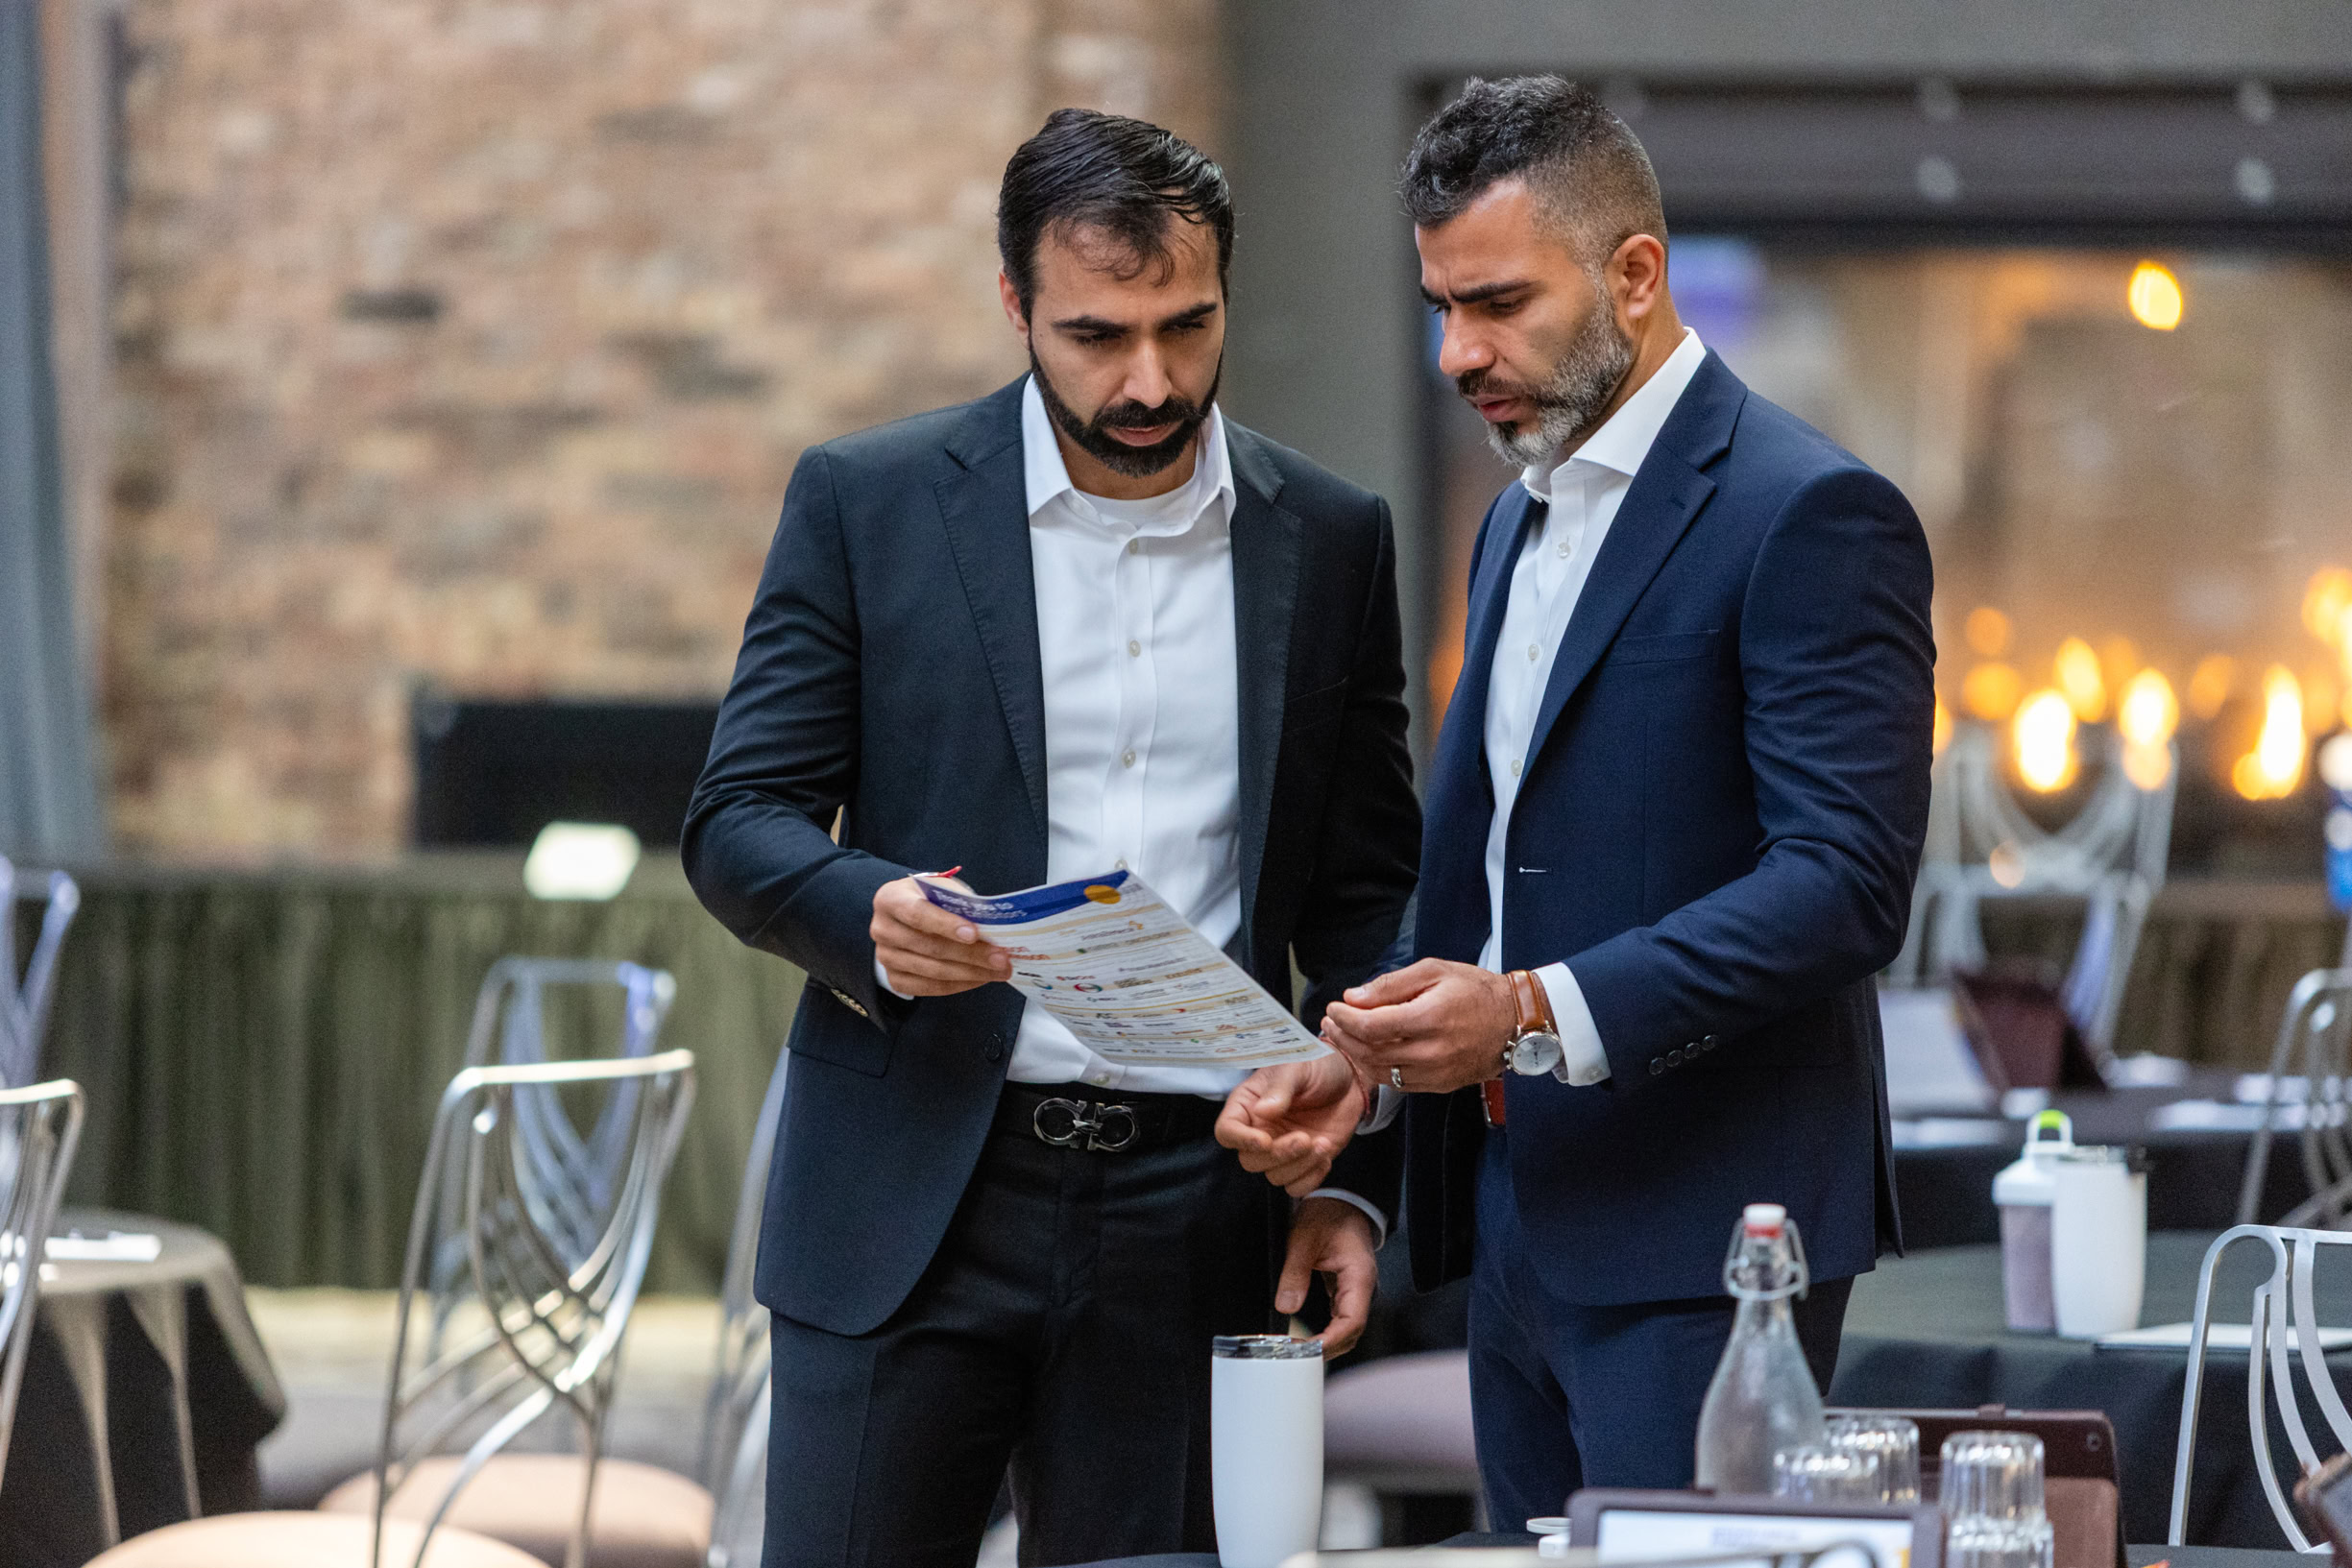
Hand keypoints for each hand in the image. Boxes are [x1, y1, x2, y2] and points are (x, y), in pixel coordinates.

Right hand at [868, 877, 1012, 997]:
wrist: (910, 913)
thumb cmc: (931, 898)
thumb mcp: (943, 890)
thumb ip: (961, 904)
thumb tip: (994, 926)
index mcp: (890, 899)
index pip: (918, 913)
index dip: (946, 925)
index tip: (974, 934)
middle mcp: (882, 929)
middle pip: (929, 946)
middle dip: (970, 954)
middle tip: (1001, 958)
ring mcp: (885, 957)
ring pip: (932, 971)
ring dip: (970, 973)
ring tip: (999, 971)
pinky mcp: (894, 979)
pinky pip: (929, 988)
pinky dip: (958, 985)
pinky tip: (980, 979)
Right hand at [1217, 1053, 1369, 1195]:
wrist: (1350, 1080)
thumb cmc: (1317, 1066)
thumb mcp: (1297, 1067)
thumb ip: (1280, 1088)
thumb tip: (1263, 1111)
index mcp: (1248, 1105)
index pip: (1226, 1131)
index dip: (1240, 1140)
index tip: (1265, 1140)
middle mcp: (1259, 1131)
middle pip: (1250, 1160)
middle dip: (1278, 1155)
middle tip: (1304, 1138)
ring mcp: (1281, 1150)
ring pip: (1274, 1176)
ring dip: (1299, 1166)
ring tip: (1322, 1144)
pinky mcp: (1303, 1163)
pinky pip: (1296, 1187)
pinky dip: (1310, 1179)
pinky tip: (1325, 1156)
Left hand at [1279, 1197, 1377, 1355]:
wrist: (1339, 1198)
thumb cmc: (1327, 1212)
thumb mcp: (1304, 1239)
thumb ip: (1295, 1273)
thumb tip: (1286, 1307)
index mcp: (1359, 1276)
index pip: (1352, 1322)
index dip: (1331, 1341)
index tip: (1308, 1350)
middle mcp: (1362, 1287)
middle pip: (1352, 1332)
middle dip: (1327, 1349)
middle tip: (1297, 1356)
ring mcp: (1356, 1289)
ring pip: (1347, 1328)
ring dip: (1327, 1343)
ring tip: (1299, 1350)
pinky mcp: (1346, 1289)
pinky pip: (1340, 1317)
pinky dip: (1326, 1331)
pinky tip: (1307, 1336)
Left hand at [1320, 958, 1515, 1094]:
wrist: (1514, 1021)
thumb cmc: (1475, 990)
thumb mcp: (1434, 971)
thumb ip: (1391, 985)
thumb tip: (1354, 997)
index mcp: (1430, 1018)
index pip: (1371, 1025)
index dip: (1345, 1018)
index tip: (1334, 1007)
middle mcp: (1433, 1051)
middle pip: (1371, 1052)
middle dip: (1344, 1036)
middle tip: (1331, 1022)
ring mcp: (1437, 1073)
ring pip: (1381, 1072)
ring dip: (1356, 1056)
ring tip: (1343, 1037)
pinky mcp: (1441, 1085)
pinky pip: (1398, 1083)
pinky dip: (1377, 1069)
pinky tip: (1367, 1053)